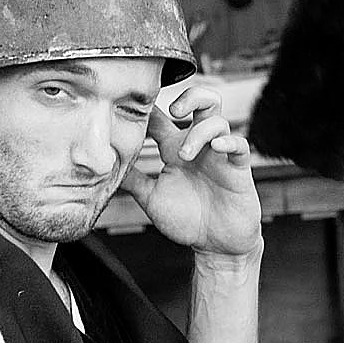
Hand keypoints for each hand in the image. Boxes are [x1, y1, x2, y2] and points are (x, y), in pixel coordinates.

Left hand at [122, 87, 261, 255]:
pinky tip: (217, 148)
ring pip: (216, 121)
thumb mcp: (151, 198)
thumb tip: (103, 170)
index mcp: (173, 150)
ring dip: (200, 132)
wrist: (215, 245)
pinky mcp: (237, 169)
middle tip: (175, 109)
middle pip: (200, 103)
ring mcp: (218, 156)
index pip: (161, 118)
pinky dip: (229, 142)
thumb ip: (132, 180)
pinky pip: (239, 145)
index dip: (149, 106)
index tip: (136, 102)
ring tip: (186, 155)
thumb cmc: (186, 220)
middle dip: (190, 97)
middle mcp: (196, 146)